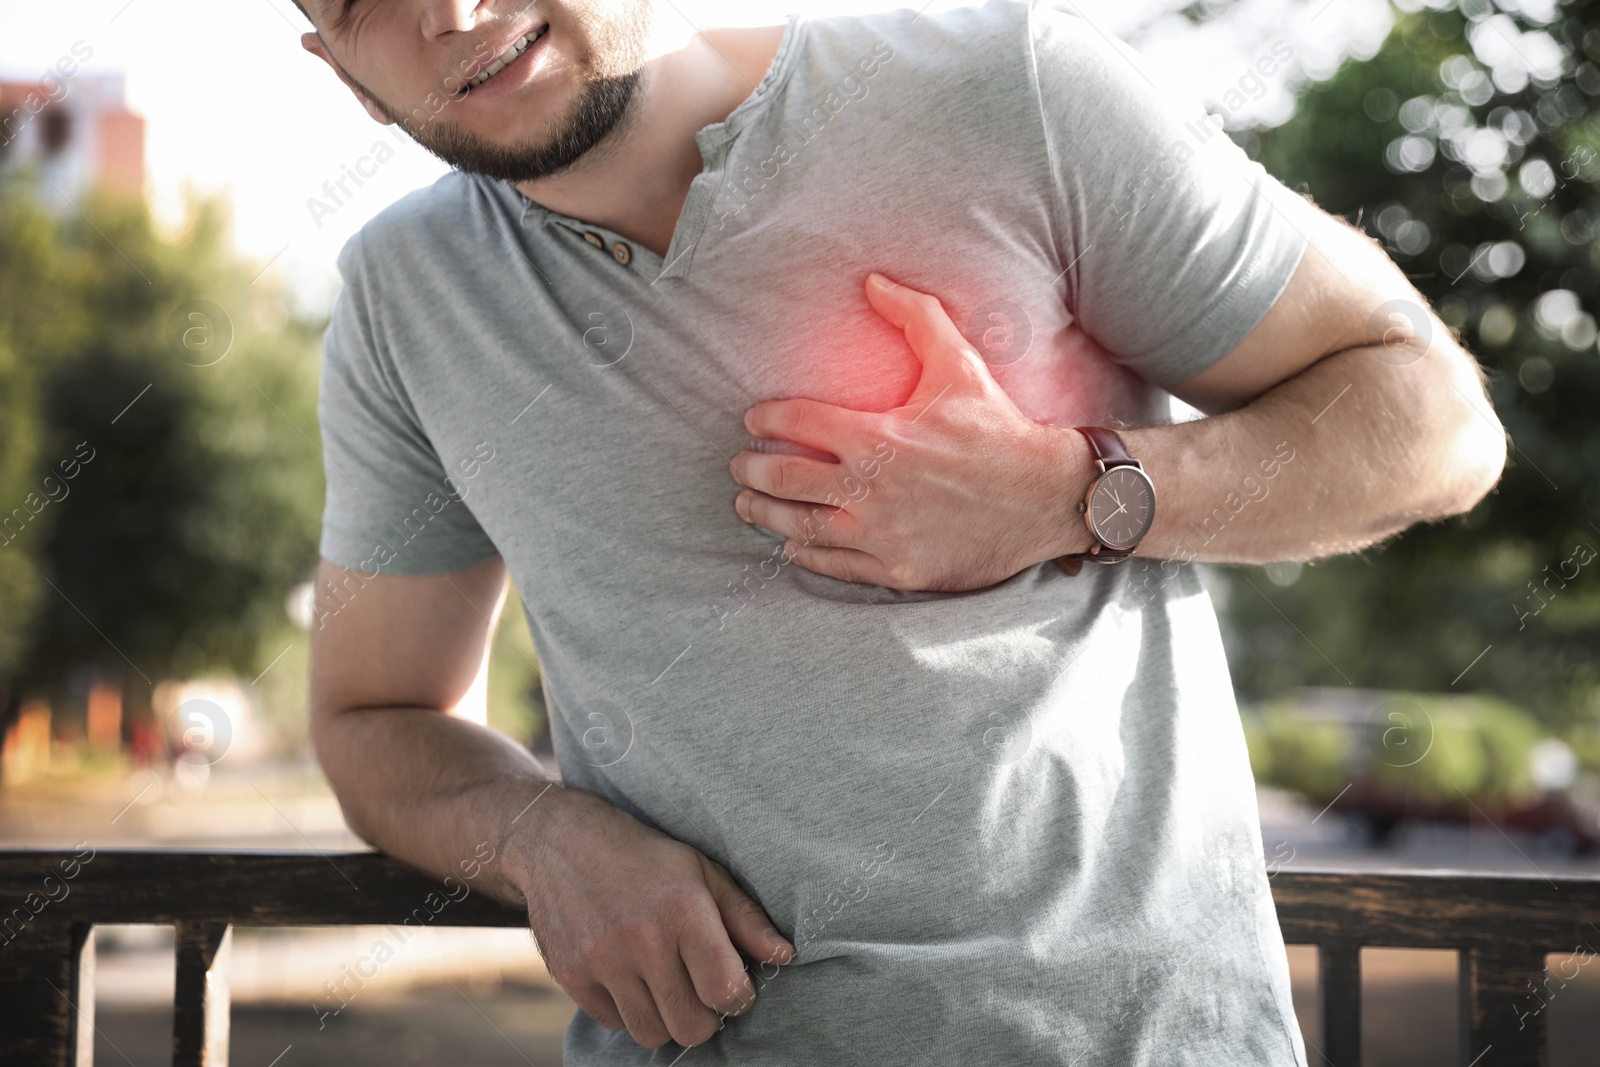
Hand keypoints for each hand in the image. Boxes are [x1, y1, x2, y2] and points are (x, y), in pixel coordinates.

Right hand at [515, 788, 794, 1048]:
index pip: (725, 992)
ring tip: (667, 984)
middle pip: (690, 1026)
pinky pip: (614, 1022)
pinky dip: (628, 1009)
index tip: (732, 984)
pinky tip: (631, 975)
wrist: (562, 841)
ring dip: (666, 1017)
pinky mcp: (572, 975)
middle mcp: (641, 940)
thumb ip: (746, 919)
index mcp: (683, 911)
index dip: (737, 997)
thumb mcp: (703, 872)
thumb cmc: (646, 858)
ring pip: (651, 1033)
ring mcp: (602, 961)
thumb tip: (785, 956)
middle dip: (705, 1015)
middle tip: (701, 990)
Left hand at [730, 272, 1091, 590]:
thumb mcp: (959, 365)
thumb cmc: (998, 429)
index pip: (798, 422)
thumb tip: (873, 280)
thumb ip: (915, 318)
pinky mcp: (895, 568)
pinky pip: (832, 562)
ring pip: (799, 525)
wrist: (1046, 497)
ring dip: (765, 512)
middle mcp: (870, 487)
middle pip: (786, 477)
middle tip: (739, 464)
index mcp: (878, 435)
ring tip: (749, 503)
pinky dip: (804, 551)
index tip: (754, 420)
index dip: (767, 418)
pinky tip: (791, 542)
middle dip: (752, 468)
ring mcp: (880, 533)